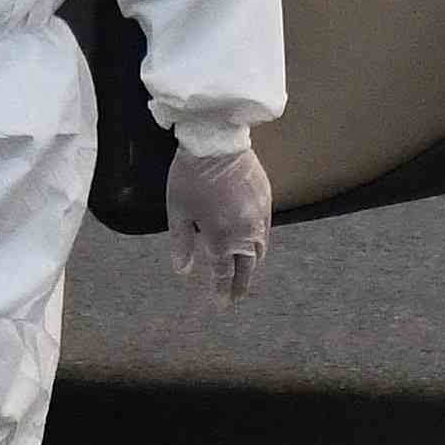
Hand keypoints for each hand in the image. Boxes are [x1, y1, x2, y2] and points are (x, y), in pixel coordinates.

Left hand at [165, 137, 273, 299]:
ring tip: (244, 271)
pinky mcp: (266, 198)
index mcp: (221, 237)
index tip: (221, 304)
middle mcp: (245, 231)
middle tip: (236, 296)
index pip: (223, 272)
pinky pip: (266, 229)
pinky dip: (258, 241)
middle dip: (241, 284)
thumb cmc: (190, 176)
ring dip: (252, 264)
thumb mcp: (178, 211)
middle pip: (247, 266)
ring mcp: (259, 215)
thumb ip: (182, 243)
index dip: (222, 290)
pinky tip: (252, 241)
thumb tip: (182, 271)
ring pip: (260, 249)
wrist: (216, 141)